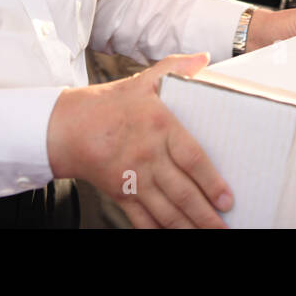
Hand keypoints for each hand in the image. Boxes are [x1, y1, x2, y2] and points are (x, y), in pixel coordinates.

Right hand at [47, 53, 230, 228]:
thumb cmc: (112, 104)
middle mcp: (147, 155)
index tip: (227, 198)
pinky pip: (141, 219)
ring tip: (208, 234)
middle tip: (224, 227)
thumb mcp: (144, 79)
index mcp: (159, 126)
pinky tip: (174, 236)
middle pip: (181, 191)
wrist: (68, 126)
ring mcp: (132, 178)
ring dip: (188, 226)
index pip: (191, 157)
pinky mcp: (119, 193)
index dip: (210, 181)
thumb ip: (176, 67)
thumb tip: (204, 59)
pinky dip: (158, 231)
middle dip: (205, 214)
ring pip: (165, 210)